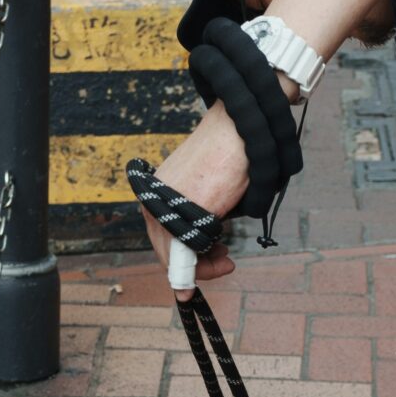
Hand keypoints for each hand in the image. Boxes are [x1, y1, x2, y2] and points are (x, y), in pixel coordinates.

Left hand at [141, 102, 248, 297]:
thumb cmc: (229, 153)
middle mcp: (155, 201)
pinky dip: (199, 269)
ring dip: (203, 268)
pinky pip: (188, 253)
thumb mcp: (205, 187)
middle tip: (224, 264)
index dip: (183, 259)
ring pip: (177, 256)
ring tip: (226, 261)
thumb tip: (203, 243)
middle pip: (166, 251)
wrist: (239, 127)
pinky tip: (220, 266)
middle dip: (196, 267)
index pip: (162, 237)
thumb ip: (197, 212)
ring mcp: (169, 207)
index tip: (206, 263)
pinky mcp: (188, 212)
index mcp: (157, 193)